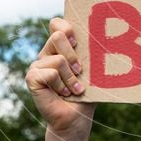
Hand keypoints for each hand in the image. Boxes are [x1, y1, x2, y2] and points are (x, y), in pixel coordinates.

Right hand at [26, 17, 95, 137]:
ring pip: (58, 59)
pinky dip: (61, 86)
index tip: (78, 42)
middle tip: (80, 70)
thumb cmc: (87, 92)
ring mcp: (37, 65)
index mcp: (60, 46)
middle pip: (58, 36)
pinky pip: (51, 74)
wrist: (77, 117)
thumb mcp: (92, 69)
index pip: (57, 23)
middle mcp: (47, 53)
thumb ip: (91, 53)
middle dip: (73, 54)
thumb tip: (108, 37)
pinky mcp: (32, 78)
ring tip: (74, 88)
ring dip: (71, 77)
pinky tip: (64, 93)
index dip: (67, 28)